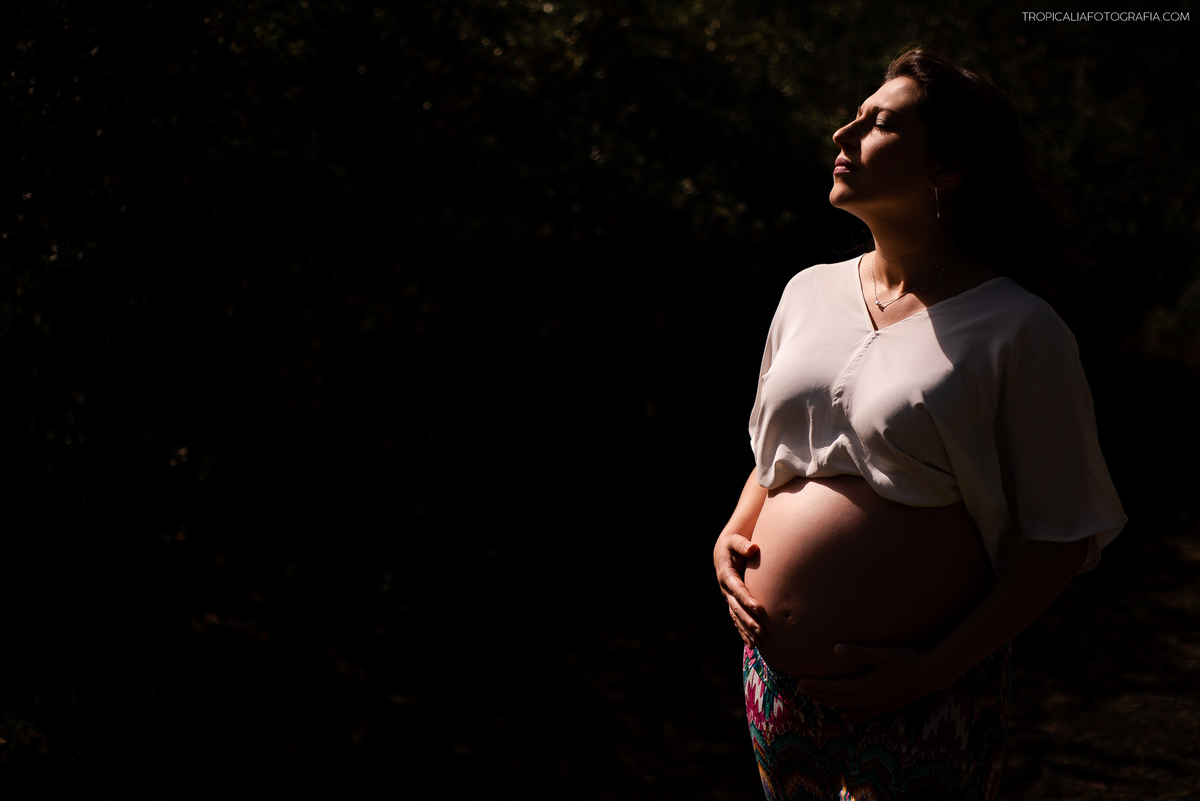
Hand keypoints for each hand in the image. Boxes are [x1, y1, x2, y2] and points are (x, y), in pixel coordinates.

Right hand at [713, 530, 763, 646]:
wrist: (722, 552)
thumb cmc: (732, 545)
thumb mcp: (735, 541)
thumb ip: (743, 544)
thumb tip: (753, 548)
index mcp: (726, 575)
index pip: (738, 590)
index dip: (747, 600)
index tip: (760, 609)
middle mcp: (725, 589)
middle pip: (737, 608)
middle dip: (749, 620)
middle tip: (762, 631)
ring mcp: (728, 597)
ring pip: (736, 616)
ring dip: (746, 629)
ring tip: (758, 642)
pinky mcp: (731, 602)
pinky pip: (736, 619)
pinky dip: (743, 631)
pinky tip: (752, 643)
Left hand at [795, 644, 948, 722]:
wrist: (931, 675)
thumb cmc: (907, 660)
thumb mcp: (882, 654)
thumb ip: (858, 652)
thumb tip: (836, 649)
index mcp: (865, 687)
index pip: (833, 688)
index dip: (816, 686)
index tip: (800, 682)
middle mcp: (869, 699)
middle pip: (837, 699)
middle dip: (817, 694)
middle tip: (800, 690)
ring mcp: (878, 705)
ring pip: (848, 707)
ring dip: (830, 703)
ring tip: (815, 700)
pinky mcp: (887, 706)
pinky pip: (864, 714)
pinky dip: (852, 715)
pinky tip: (845, 715)